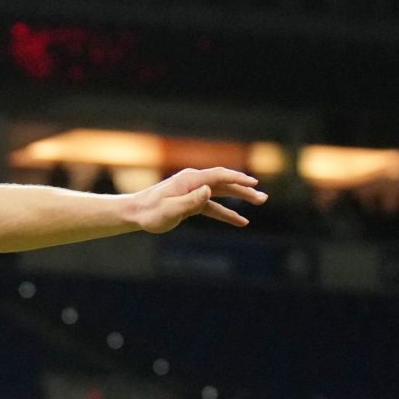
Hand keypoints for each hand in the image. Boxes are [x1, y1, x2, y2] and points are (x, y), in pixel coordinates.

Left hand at [130, 167, 264, 233]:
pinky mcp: (191, 201)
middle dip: (244, 189)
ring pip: (222, 193)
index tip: (253, 184)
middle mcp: (194, 182)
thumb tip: (208, 190)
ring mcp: (193, 190)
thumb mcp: (170, 209)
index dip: (237, 179)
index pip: (219, 176)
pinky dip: (226, 212)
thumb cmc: (150, 213)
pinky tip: (240, 221)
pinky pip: (213, 206)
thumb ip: (190, 200)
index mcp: (190, 180)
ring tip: (259, 202)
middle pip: (224, 183)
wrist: (135, 213)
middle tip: (262, 198)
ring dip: (240, 198)